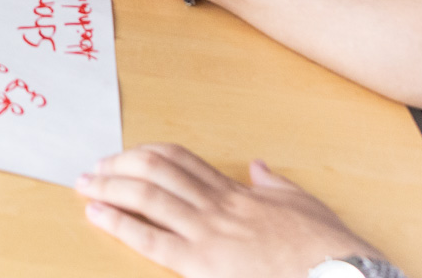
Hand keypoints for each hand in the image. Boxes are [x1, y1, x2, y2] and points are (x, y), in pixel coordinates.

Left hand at [76, 143, 382, 277]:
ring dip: (110, 188)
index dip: (146, 154)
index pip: (180, 161)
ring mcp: (208, 233)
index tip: (124, 156)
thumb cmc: (324, 246)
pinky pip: (153, 239)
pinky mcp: (203, 262)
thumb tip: (257, 166)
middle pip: (156, 171)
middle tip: (93, 169)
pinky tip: (98, 215)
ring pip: (148, 197)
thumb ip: (273, 183)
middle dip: (118, 166)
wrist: (337, 273)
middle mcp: (216, 206)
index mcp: (235, 193)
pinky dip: (121, 224)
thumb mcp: (301, 203)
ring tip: (84, 186)